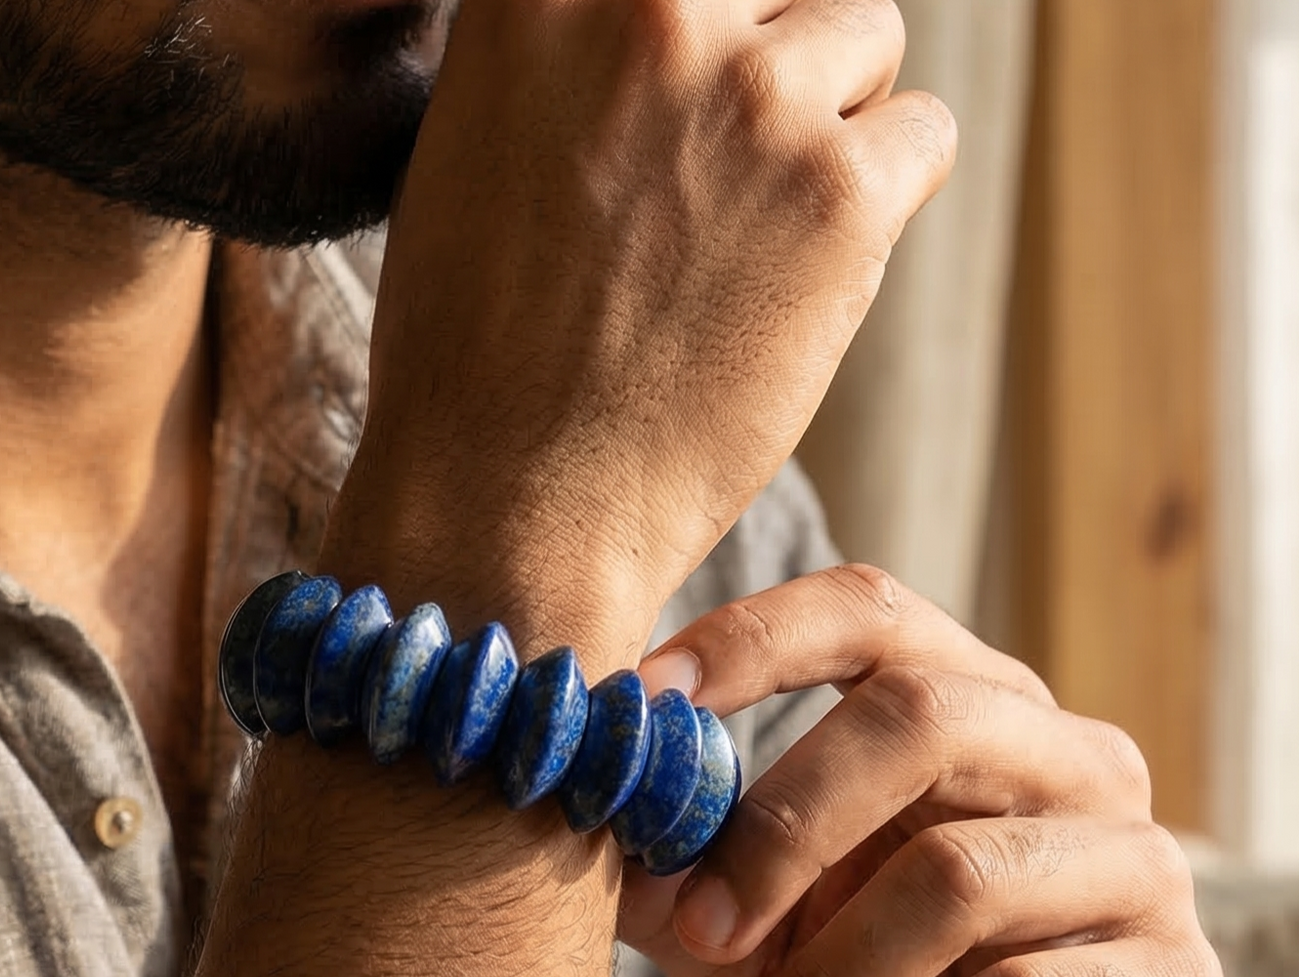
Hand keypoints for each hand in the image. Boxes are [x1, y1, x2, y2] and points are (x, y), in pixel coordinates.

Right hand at [326, 0, 955, 663]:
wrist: (510, 503)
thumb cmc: (480, 359)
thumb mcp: (476, 152)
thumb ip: (574, 65)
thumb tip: (676, 33)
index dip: (706, 22)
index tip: (700, 86)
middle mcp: (653, 7)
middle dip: (771, 58)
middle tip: (726, 179)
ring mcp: (753, 96)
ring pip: (865, 36)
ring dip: (834, 123)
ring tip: (765, 234)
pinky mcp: (838, 192)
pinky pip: (923, 138)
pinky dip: (885, 201)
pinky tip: (811, 276)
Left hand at [619, 565, 1224, 976]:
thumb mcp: (751, 963)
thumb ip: (684, 889)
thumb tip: (604, 831)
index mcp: (969, 721)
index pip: (873, 617)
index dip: (755, 639)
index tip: (645, 697)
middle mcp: (1069, 767)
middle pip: (922, 716)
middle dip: (782, 828)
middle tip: (697, 930)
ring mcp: (1140, 872)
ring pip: (959, 875)